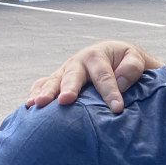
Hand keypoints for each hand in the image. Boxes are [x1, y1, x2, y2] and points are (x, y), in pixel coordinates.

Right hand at [27, 41, 162, 113]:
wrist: (115, 58)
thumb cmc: (126, 62)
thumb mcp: (135, 59)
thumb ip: (132, 67)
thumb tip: (119, 81)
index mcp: (98, 55)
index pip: (105, 76)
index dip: (110, 92)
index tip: (117, 109)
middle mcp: (78, 62)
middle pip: (73, 76)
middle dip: (69, 88)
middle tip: (66, 100)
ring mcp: (65, 71)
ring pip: (54, 81)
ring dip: (46, 92)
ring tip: (39, 104)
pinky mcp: (57, 80)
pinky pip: (43, 85)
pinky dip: (35, 93)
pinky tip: (29, 106)